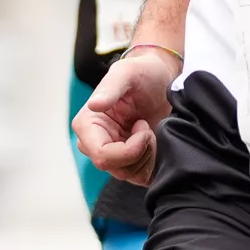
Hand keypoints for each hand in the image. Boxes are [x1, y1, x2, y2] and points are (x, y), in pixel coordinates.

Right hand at [74, 45, 182, 185]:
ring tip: (151, 131)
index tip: (144, 127)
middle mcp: (95, 143)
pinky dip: (152, 162)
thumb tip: (94, 105)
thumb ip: (110, 88)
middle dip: (139, 152)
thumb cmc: (142, 72)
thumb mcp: (127, 73)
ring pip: (128, 175)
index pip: (102, 155)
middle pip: (115, 168)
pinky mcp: (129, 161)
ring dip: (146, 155)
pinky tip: (155, 141)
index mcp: (87, 125)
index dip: (128, 149)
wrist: (161, 79)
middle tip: (148, 128)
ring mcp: (112, 154)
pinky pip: (139, 176)